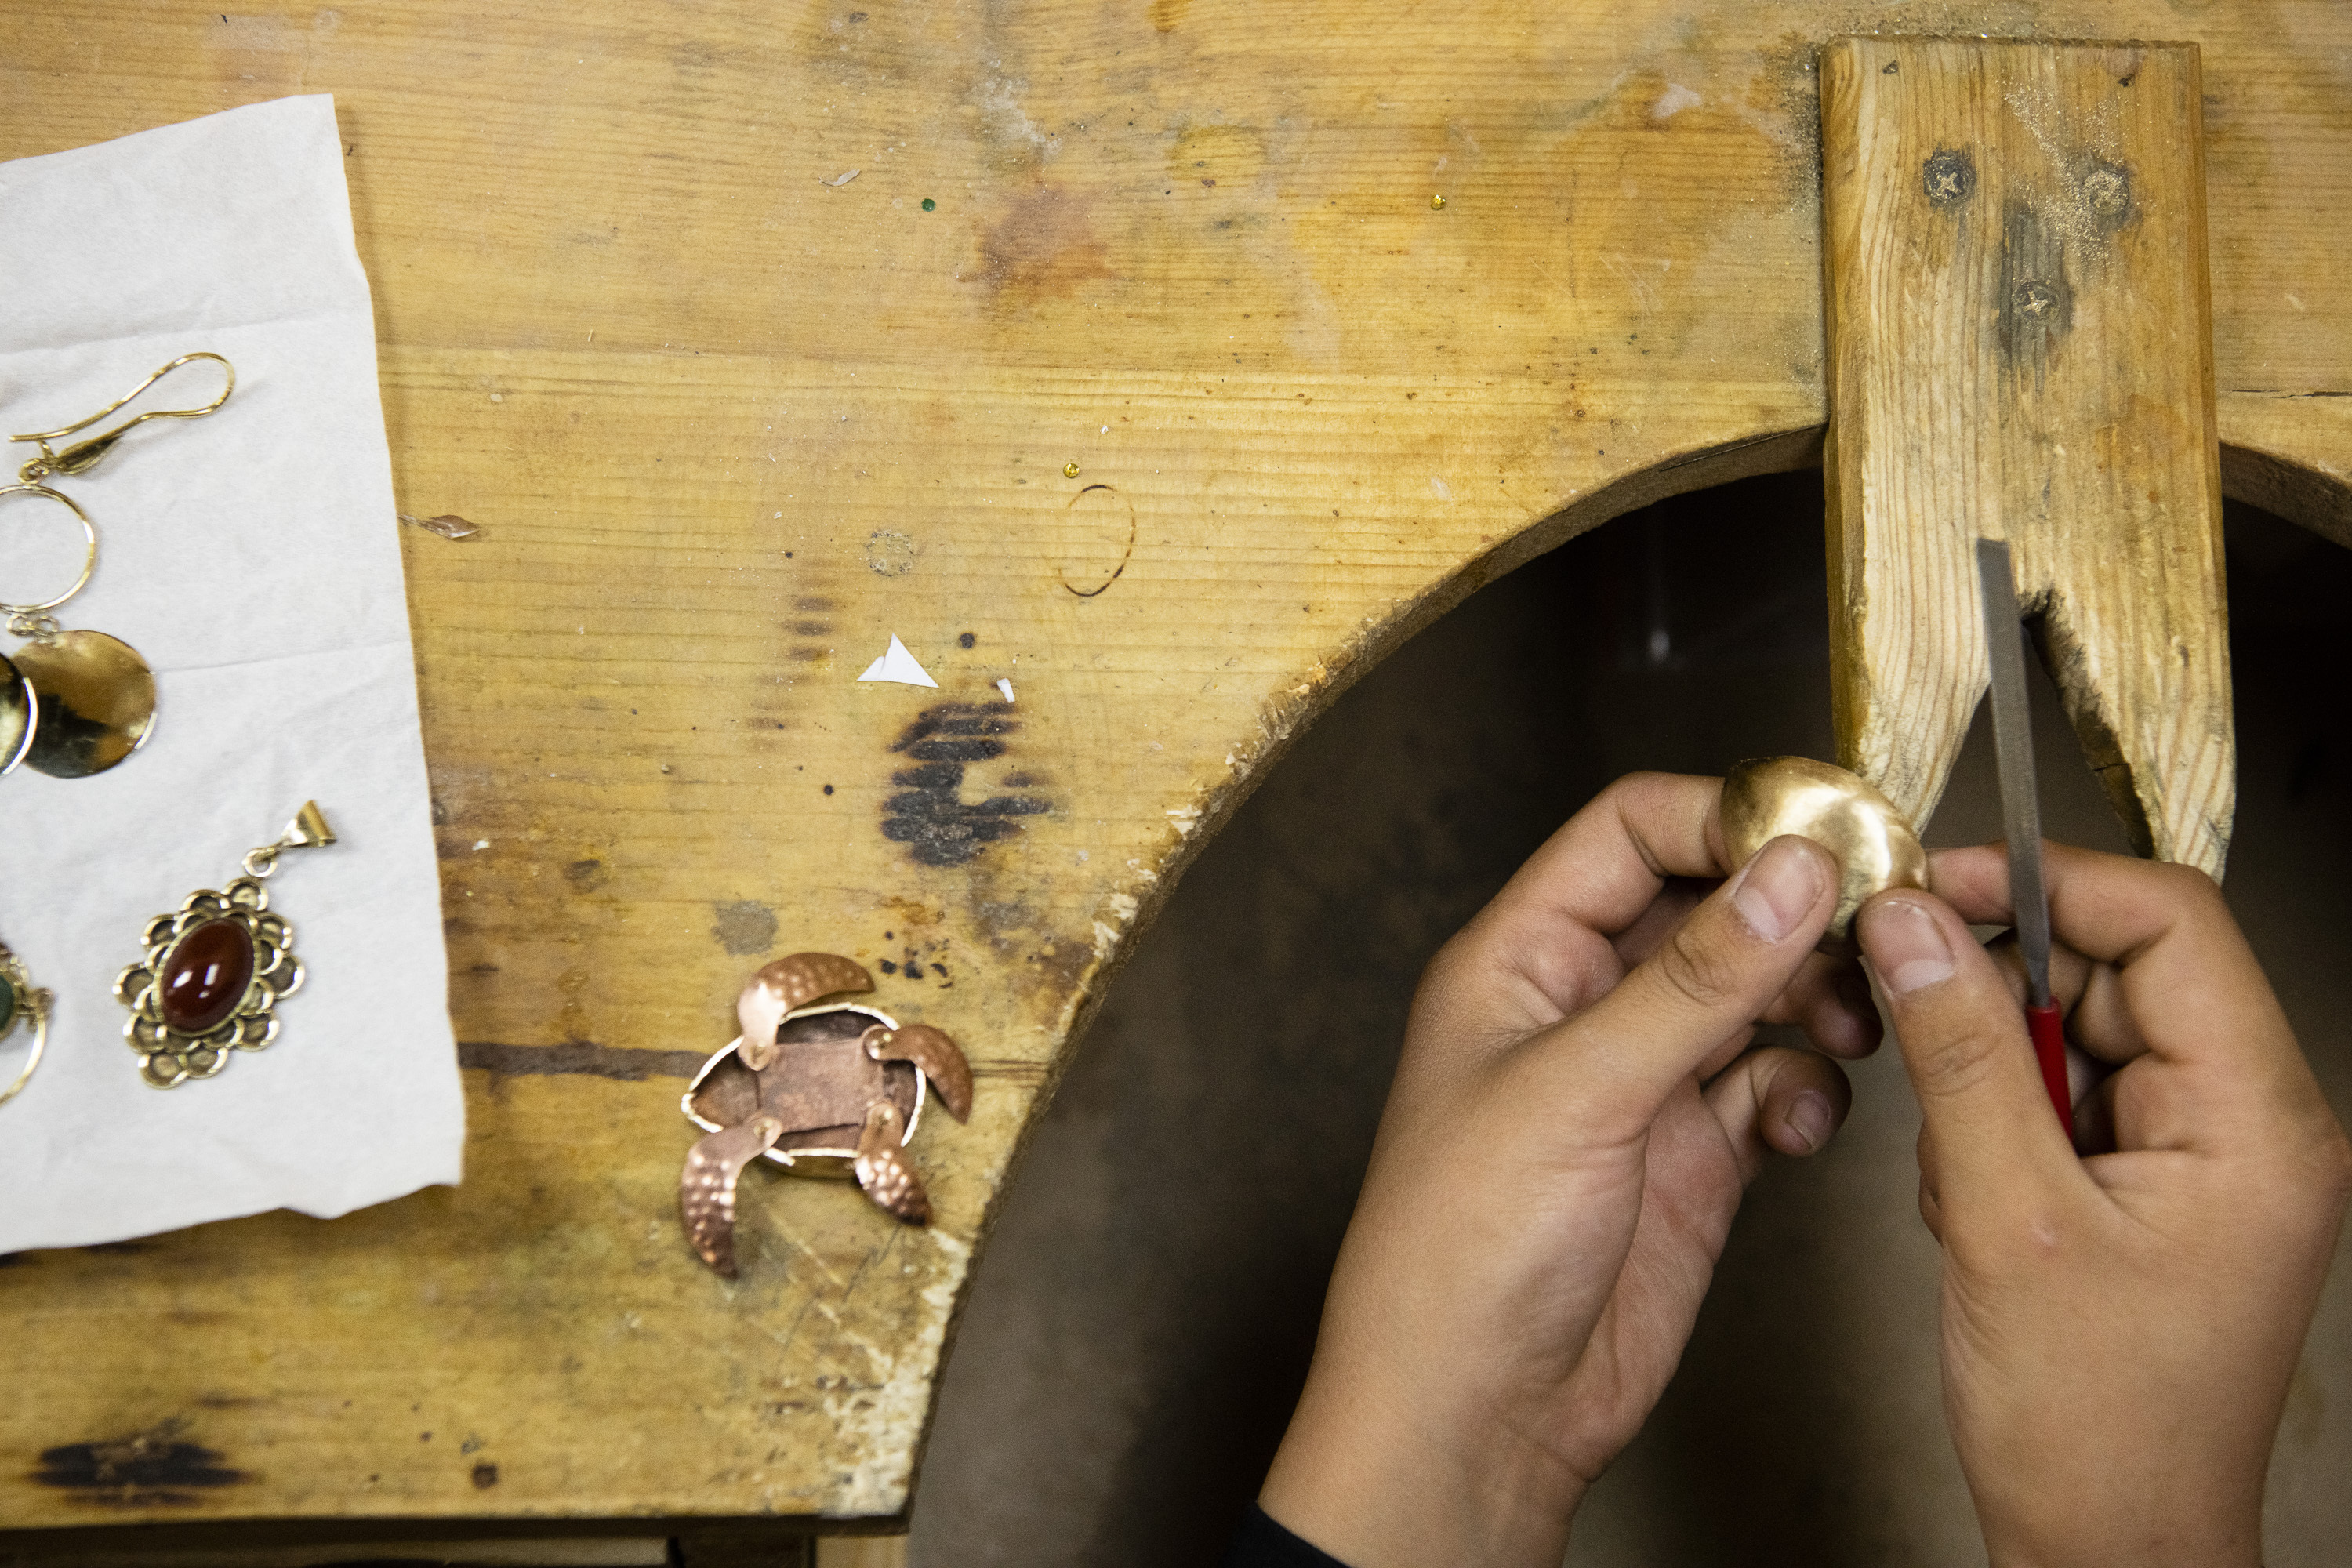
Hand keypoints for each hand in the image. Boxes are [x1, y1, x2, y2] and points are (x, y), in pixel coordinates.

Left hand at [1258, 772, 1880, 1565]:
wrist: (1478, 1412)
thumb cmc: (1458, 1253)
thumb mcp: (1576, 1092)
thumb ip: (1692, 982)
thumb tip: (1787, 872)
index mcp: (1519, 960)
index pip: (1628, 832)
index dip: (1726, 817)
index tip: (1823, 830)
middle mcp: (1582, 1006)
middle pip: (1709, 905)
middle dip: (1792, 909)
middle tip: (1874, 920)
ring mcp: (1641, 1080)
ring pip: (1755, 993)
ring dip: (1814, 998)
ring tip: (1847, 1025)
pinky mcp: (1692, 1154)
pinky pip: (1774, 1084)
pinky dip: (1805, 1092)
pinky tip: (1797, 1126)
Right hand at [1856, 845, 2351, 1567]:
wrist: (2110, 1549)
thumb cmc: (2094, 1426)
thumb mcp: (2004, 1219)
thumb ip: (1962, 1054)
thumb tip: (1914, 923)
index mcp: (2258, 1120)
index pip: (2170, 922)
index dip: (2046, 884)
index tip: (1934, 886)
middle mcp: (2250, 1122)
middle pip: (2119, 968)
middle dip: (2003, 993)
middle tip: (1910, 1018)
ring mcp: (2203, 1154)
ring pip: (2077, 1028)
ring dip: (1991, 1074)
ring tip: (1965, 1178)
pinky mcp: (2154, 1183)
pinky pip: (2062, 1092)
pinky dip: (1997, 1127)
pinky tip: (1978, 1203)